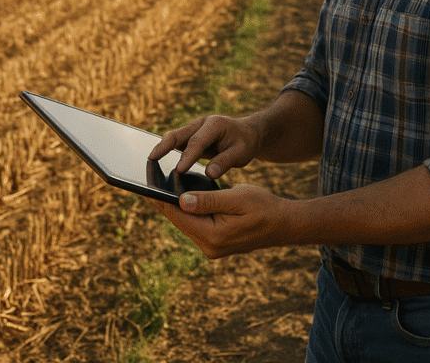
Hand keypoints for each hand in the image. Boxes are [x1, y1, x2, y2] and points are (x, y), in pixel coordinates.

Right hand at [148, 115, 260, 178]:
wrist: (246, 133)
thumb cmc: (244, 143)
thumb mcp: (241, 153)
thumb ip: (225, 162)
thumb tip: (209, 174)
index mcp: (215, 124)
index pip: (198, 141)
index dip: (187, 156)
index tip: (178, 171)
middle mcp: (201, 123)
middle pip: (178, 134)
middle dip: (164, 147)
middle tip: (151, 160)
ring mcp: (194, 129)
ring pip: (174, 137)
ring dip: (161, 148)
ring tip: (149, 163)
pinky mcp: (190, 136)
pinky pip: (176, 143)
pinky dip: (166, 152)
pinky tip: (157, 165)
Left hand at [151, 184, 293, 258]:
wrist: (284, 224)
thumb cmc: (264, 207)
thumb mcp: (237, 198)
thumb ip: (209, 200)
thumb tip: (181, 200)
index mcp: (214, 236)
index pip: (179, 216)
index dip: (161, 199)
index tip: (145, 185)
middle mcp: (210, 247)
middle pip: (179, 221)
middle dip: (165, 201)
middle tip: (147, 181)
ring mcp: (212, 248)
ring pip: (186, 223)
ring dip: (177, 206)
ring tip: (160, 186)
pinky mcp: (216, 243)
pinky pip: (196, 225)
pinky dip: (189, 211)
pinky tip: (182, 197)